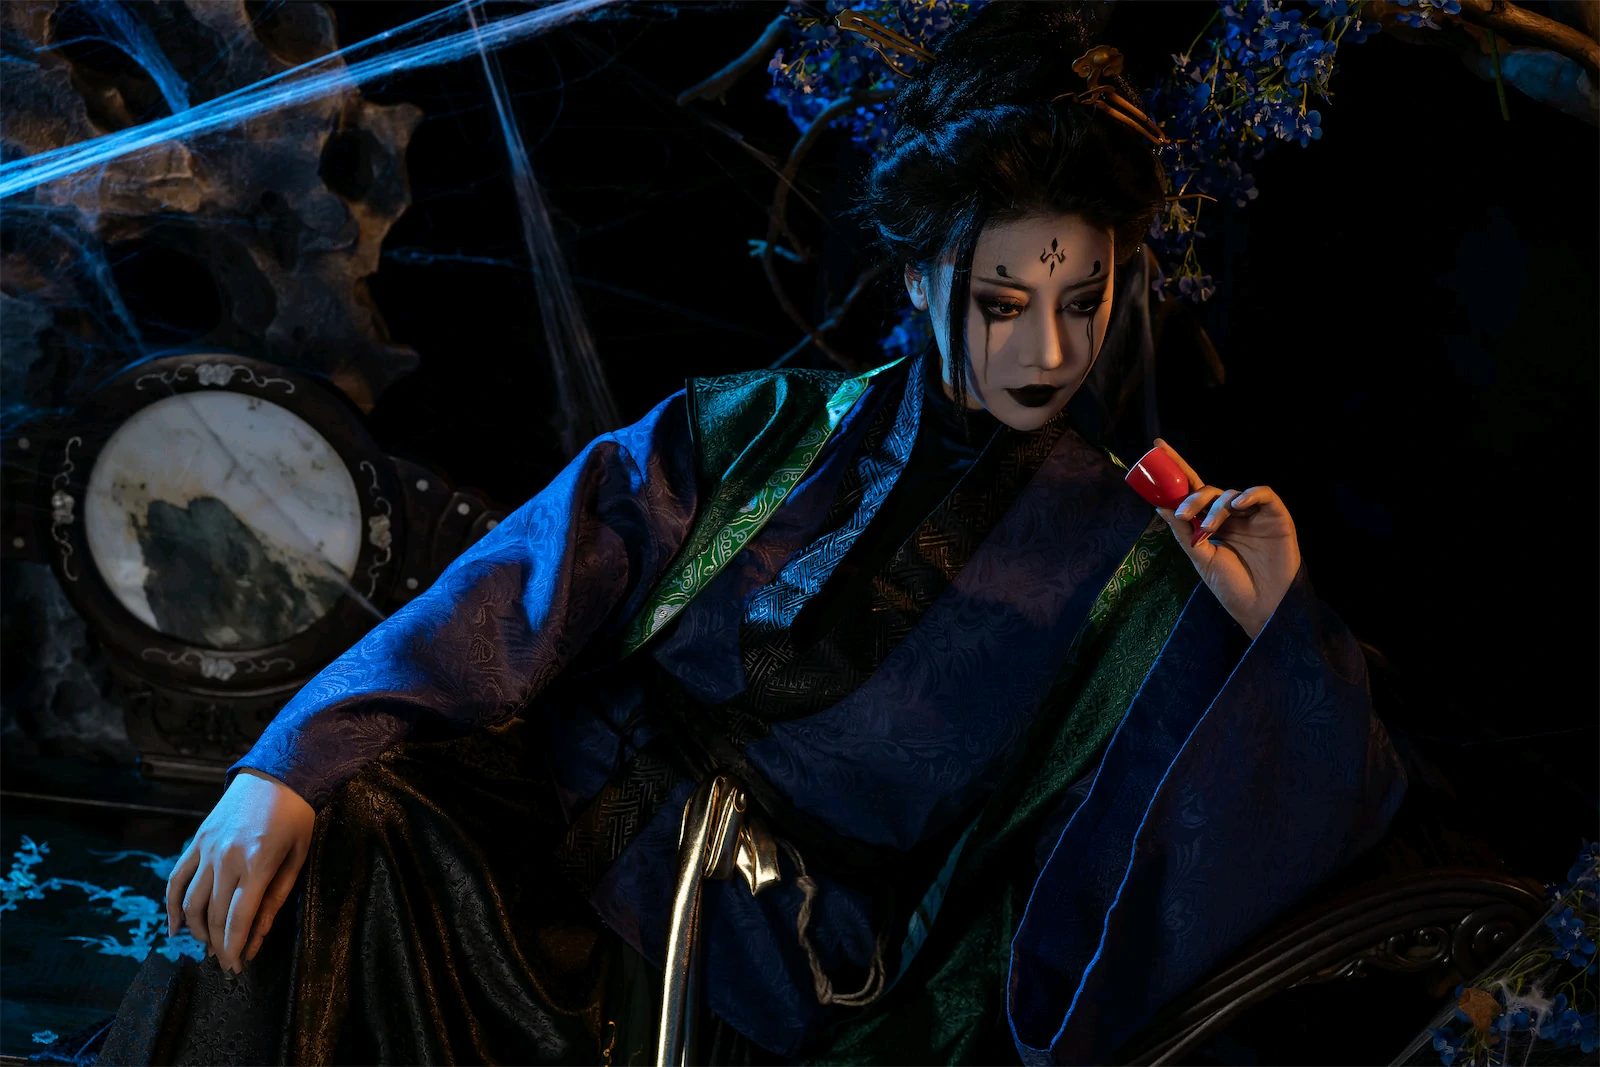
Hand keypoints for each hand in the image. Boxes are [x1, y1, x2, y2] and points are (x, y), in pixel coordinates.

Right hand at [166, 768, 314, 972]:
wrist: (278, 772)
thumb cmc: (297, 816)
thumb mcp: (297, 858)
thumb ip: (275, 900)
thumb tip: (256, 938)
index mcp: (257, 863)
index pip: (238, 919)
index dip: (235, 949)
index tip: (237, 969)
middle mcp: (227, 858)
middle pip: (213, 916)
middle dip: (218, 946)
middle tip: (226, 964)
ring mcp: (207, 849)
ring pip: (190, 902)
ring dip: (197, 931)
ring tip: (210, 946)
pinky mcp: (196, 841)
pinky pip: (176, 879)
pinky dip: (171, 906)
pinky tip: (175, 928)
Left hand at [1150, 438, 1300, 639]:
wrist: (1261, 607)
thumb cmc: (1232, 587)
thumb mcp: (1201, 559)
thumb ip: (1183, 533)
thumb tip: (1161, 507)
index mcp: (1212, 523)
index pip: (1192, 490)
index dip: (1176, 467)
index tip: (1156, 448)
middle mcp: (1231, 515)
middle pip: (1209, 491)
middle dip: (1193, 498)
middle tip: (1184, 514)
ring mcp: (1253, 514)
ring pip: (1230, 494)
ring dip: (1216, 508)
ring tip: (1209, 529)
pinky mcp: (1276, 516)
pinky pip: (1263, 494)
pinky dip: (1249, 494)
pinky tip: (1237, 504)